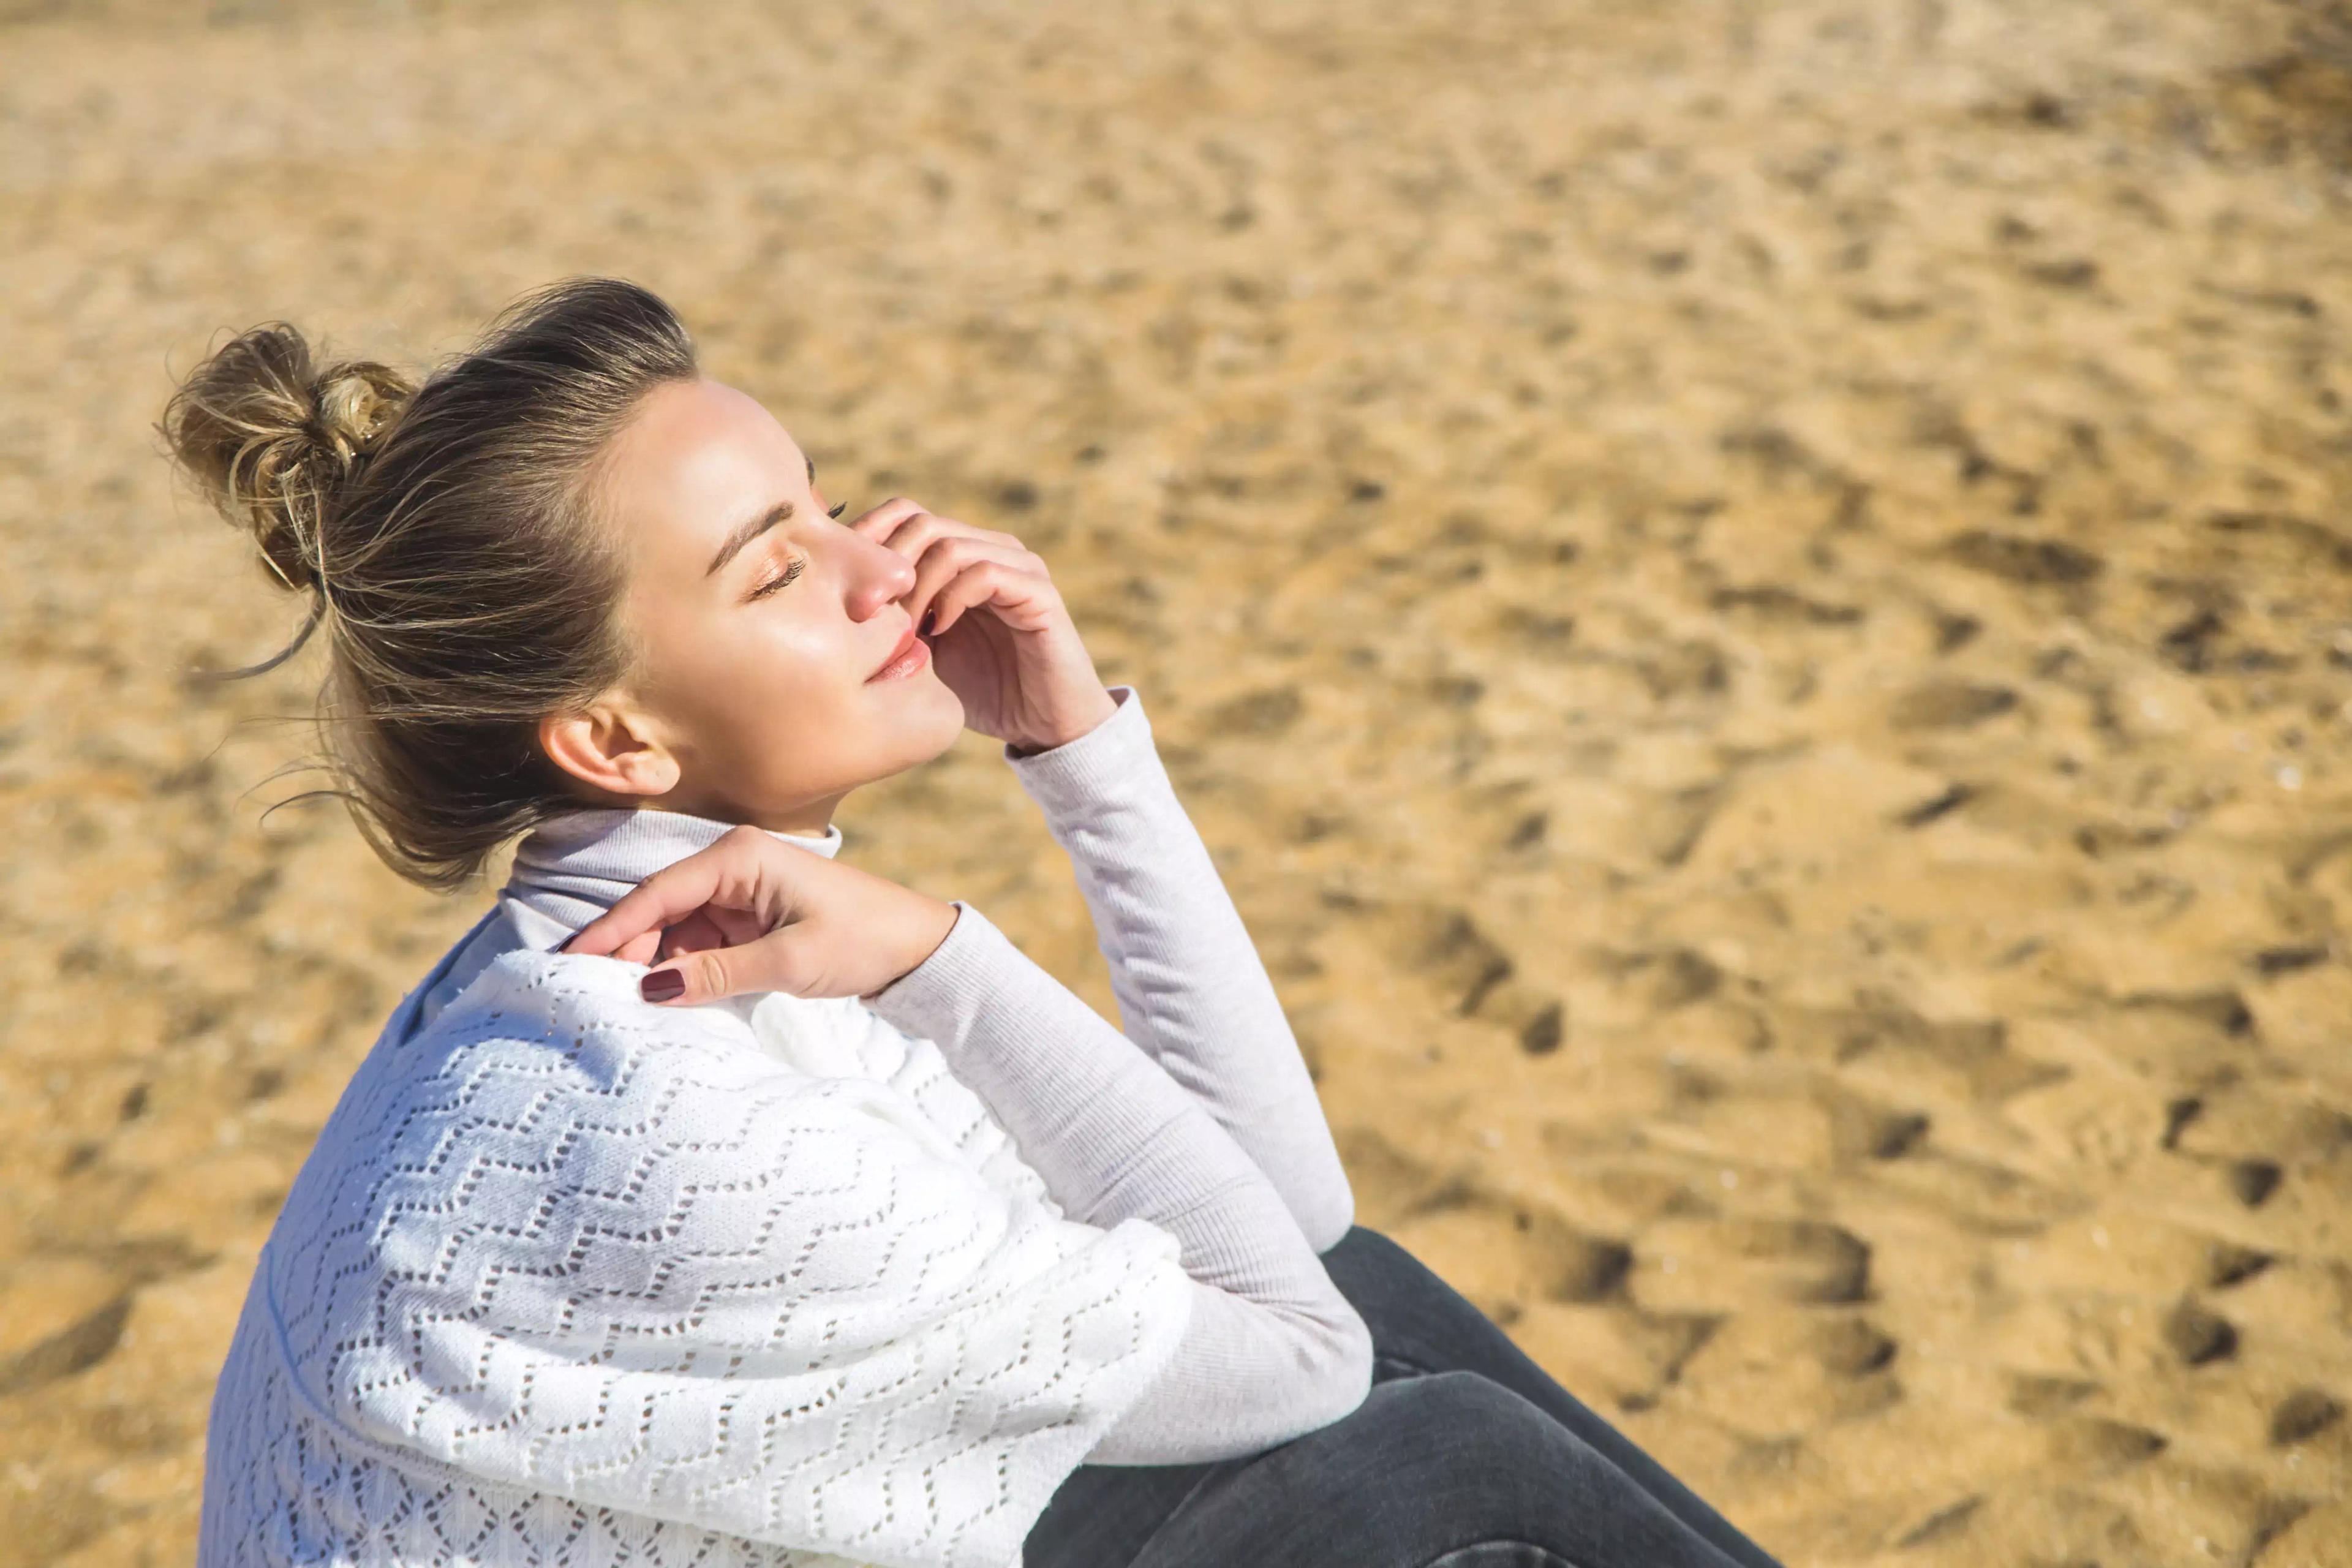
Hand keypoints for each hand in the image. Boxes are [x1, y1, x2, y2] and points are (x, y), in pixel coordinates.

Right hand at [560, 825, 959, 1003]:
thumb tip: (651, 988)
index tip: (572, 961)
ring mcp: (742, 892)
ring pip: (677, 929)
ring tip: (628, 1003)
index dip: (613, 929)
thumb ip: (717, 973)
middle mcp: (734, 865)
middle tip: (597, 994)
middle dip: (631, 951)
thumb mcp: (789, 960)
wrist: (916, 946)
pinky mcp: (751, 918)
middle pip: (661, 909)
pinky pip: (702, 942)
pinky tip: (668, 997)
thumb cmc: (863, 939)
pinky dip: (685, 969)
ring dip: (657, 964)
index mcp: (741, 857)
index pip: (659, 893)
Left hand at [844, 498, 1116, 752]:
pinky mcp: (1039, 592)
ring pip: (950, 545)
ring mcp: (1018, 566)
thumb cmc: (980, 688)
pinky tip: (939, 630)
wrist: (1042, 723)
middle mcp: (991, 549)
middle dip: (886, 565)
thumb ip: (890, 619)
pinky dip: (952, 598)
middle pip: (922, 522)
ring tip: (904, 629)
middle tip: (866, 611)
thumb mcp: (920, 651)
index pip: (906, 515)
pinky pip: (985, 573)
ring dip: (916, 587)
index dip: (868, 537)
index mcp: (962, 555)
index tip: (842, 583)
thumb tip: (834, 598)